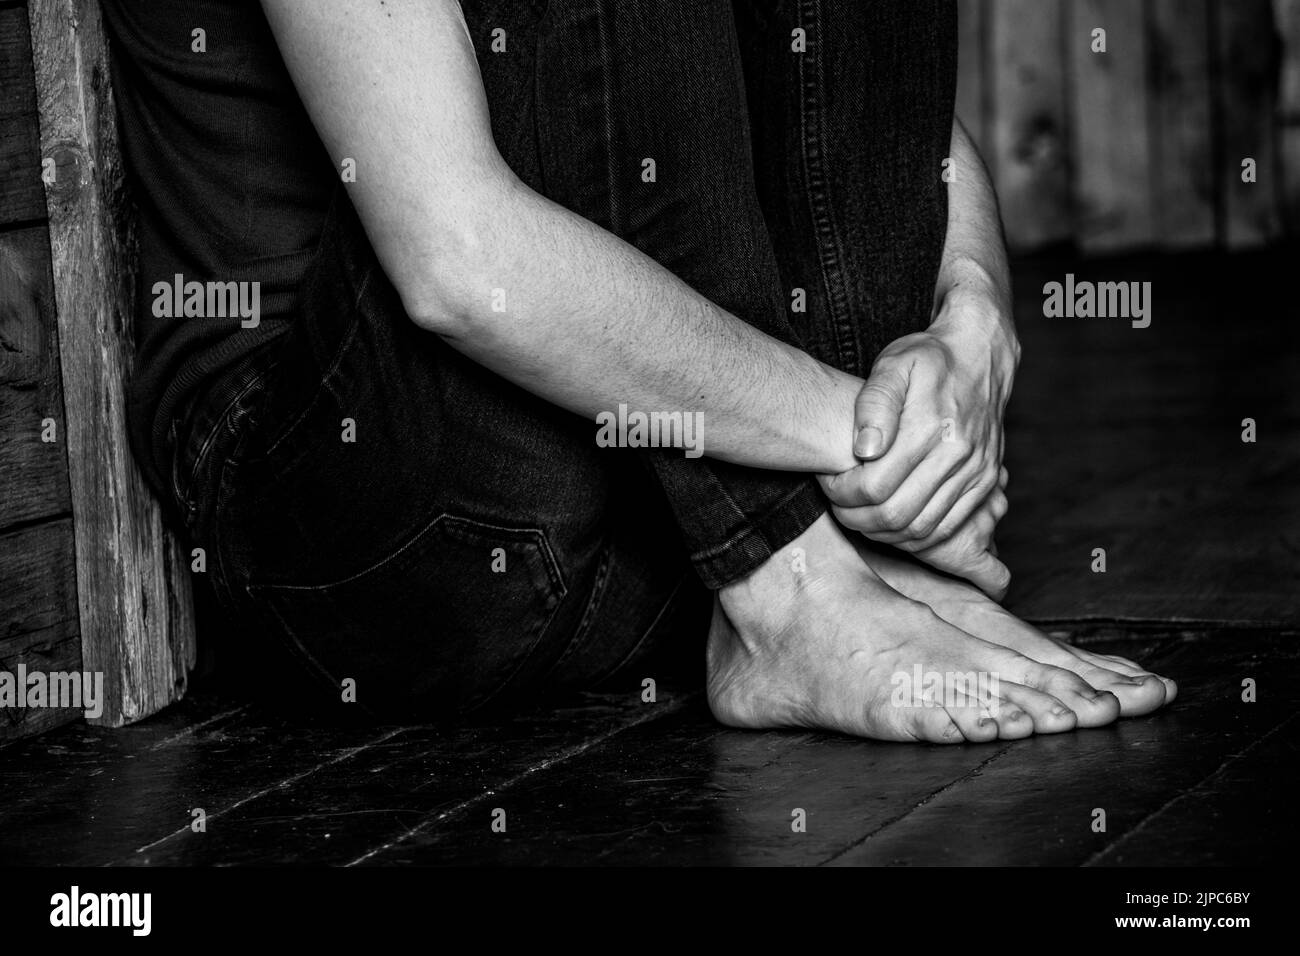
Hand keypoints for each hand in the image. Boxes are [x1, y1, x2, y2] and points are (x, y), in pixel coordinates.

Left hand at [817, 287, 1018, 594]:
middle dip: (856, 517)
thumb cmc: (929, 360)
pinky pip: (947, 530)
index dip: (842, 493)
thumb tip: (864, 450)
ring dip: (882, 532)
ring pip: (921, 530)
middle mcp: (959, 455)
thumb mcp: (894, 365)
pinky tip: (890, 524)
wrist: (981, 356)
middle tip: (837, 504)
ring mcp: (977, 473)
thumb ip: (874, 404)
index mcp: (932, 427)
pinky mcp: (986, 484)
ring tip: (859, 513)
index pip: (874, 486)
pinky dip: (913, 537)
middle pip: (896, 515)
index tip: (829, 481)